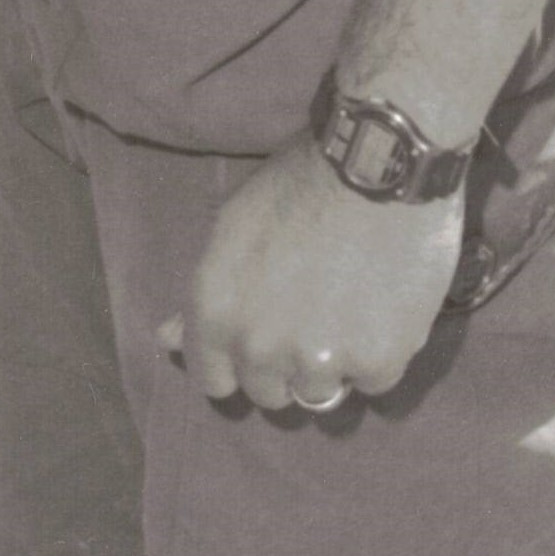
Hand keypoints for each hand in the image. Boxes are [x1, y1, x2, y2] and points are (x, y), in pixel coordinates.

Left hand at [159, 134, 464, 412]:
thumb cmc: (301, 181)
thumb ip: (206, 293)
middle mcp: (258, 346)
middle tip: (314, 313)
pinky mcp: (375, 362)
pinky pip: (374, 379)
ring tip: (352, 304)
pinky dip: (381, 352)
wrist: (377, 162)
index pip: (214, 380)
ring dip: (334, 361)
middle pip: (269, 393)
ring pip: (321, 392)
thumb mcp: (233, 226)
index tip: (262, 339)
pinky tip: (386, 304)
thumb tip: (168, 340)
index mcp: (215, 311)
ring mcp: (318, 360)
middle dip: (287, 362)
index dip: (238, 361)